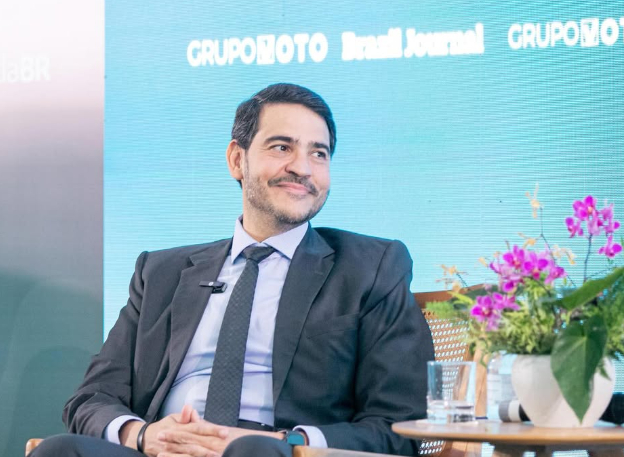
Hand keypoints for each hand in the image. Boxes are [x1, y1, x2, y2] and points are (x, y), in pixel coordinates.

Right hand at [120, 405, 221, 456]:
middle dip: (210, 444)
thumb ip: (184, 416)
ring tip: (216, 456)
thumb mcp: (172, 418)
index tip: (225, 431)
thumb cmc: (164, 427)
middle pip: (196, 442)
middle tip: (224, 446)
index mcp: (181, 427)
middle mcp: (178, 439)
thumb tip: (190, 408)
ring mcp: (173, 450)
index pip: (198, 427)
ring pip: (189, 453)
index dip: (211, 429)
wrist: (143, 439)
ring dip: (202, 455)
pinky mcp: (170, 456)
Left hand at [156, 422, 282, 456]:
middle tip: (158, 438)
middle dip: (174, 440)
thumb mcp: (229, 433)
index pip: (195, 431)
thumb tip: (200, 420)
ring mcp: (214, 452)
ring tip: (161, 453)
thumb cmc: (248, 441)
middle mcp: (214, 443)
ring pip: (193, 453)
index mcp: (216, 435)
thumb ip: (213, 429)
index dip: (179, 431)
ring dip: (177, 453)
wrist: (263, 448)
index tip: (166, 430)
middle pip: (191, 440)